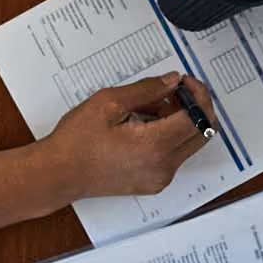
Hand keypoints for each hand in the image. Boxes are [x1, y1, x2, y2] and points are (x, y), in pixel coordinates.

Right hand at [38, 74, 215, 199]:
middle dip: (194, 106)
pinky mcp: (154, 182)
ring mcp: (160, 178)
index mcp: (155, 146)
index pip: (198, 118)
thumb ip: (148, 89)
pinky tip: (145, 122)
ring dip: (181, 120)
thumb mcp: (110, 102)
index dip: (197, 94)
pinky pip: (175, 154)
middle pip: (202, 133)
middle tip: (174, 89)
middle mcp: (163, 167)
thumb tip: (173, 80)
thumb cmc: (77, 141)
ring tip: (150, 105)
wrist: (59, 174)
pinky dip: (170, 135)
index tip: (185, 80)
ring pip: (189, 143)